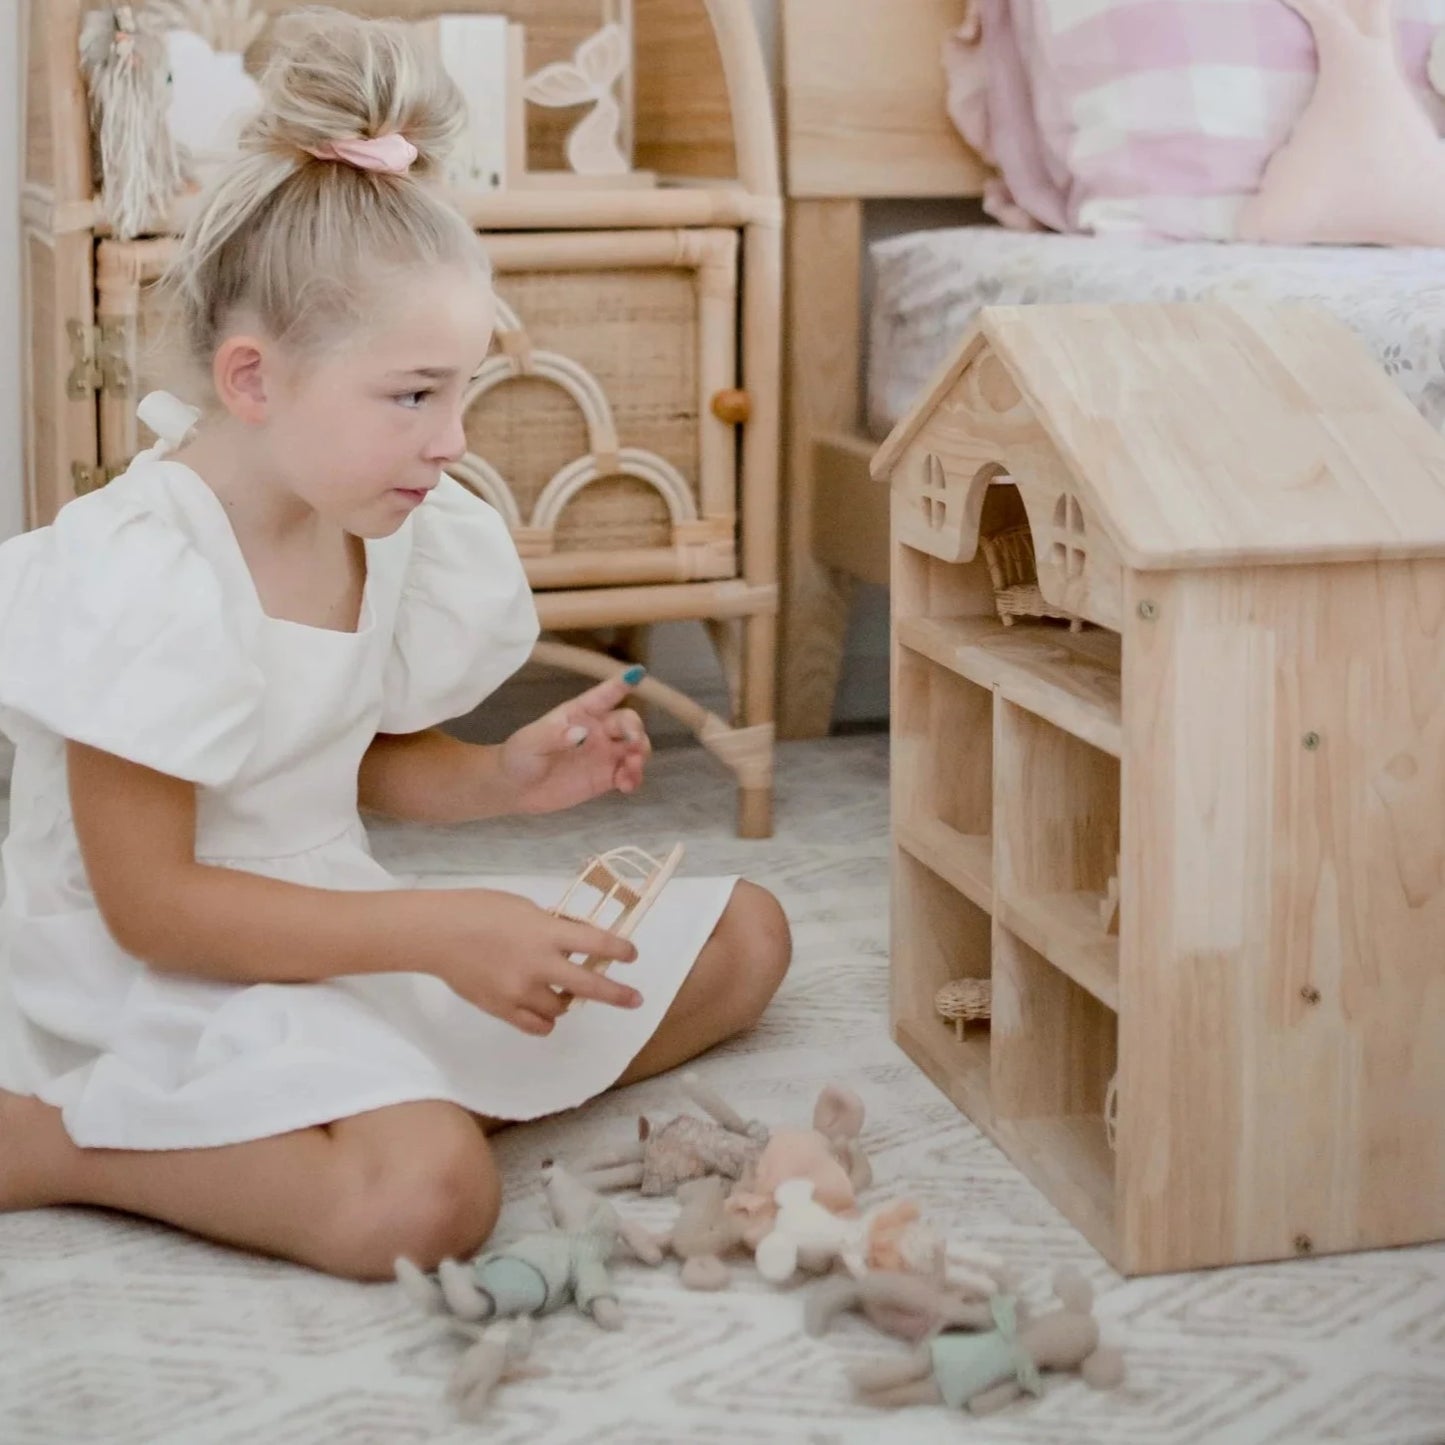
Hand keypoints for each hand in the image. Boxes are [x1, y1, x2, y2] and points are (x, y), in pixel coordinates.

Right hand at [424, 888, 642, 1035]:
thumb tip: (577, 941)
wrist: (438, 934)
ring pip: (561, 1009)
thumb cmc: (480, 910)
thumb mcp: (525, 909)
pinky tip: (545, 1009)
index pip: (596, 943)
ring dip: (567, 1000)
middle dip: (618, 994)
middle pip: (590, 986)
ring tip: (561, 990)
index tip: (631, 954)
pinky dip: (545, 1019)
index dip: (619, 950)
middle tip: (636, 999)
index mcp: (546, 933)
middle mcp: (538, 965)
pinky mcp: (503, 1009)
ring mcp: (520, 992)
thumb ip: (552, 927)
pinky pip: (537, 1025)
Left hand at [498, 671, 650, 815]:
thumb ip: (555, 736)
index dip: (621, 684)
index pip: (604, 695)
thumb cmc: (520, 756)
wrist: (515, 789)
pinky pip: (629, 774)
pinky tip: (626, 786)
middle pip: (627, 722)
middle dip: (635, 730)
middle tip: (633, 744)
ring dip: (640, 755)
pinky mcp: (606, 777)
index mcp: (579, 713)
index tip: (638, 672)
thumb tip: (581, 733)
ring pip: (635, 748)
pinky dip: (634, 778)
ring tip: (631, 769)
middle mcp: (597, 730)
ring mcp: (604, 754)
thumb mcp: (532, 742)